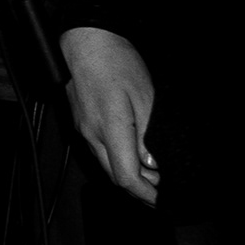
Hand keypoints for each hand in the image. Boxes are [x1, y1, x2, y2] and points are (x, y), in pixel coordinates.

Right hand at [62, 25, 159, 205]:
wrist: (88, 44)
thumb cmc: (118, 64)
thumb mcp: (146, 99)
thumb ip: (148, 136)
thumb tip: (152, 165)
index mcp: (110, 128)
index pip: (126, 176)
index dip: (146, 194)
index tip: (162, 200)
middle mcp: (92, 133)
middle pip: (114, 176)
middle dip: (139, 189)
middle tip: (162, 190)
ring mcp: (84, 129)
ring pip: (106, 165)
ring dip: (128, 174)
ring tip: (153, 173)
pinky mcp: (81, 123)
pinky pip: (99, 150)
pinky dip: (117, 160)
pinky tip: (133, 153)